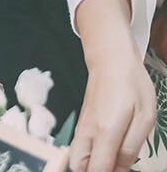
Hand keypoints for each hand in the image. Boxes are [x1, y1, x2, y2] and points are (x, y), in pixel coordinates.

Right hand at [70, 51, 155, 171]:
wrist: (110, 61)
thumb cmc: (131, 85)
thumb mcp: (144, 118)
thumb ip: (131, 148)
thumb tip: (121, 170)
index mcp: (105, 131)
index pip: (98, 169)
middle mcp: (88, 131)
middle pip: (79, 167)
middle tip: (115, 169)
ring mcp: (82, 127)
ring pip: (75, 158)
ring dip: (89, 167)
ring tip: (112, 162)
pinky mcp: (82, 123)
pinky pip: (78, 147)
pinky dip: (87, 157)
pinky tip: (106, 153)